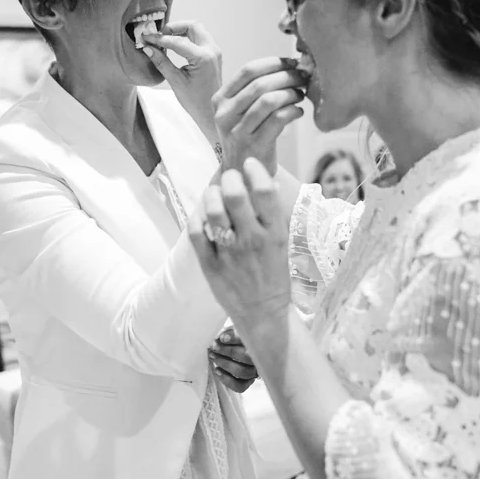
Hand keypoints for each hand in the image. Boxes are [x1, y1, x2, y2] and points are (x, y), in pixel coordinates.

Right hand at [142, 20, 222, 136]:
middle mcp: (212, 51)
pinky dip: (186, 38)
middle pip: (192, 26)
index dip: (159, 38)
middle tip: (158, 35)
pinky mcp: (213, 55)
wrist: (212, 113)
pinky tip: (174, 45)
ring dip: (180, 31)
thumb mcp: (176, 82)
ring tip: (164, 39)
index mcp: (203, 58)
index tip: (146, 37)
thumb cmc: (195, 101)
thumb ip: (161, 62)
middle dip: (173, 27)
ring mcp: (214, 52)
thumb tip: (147, 48)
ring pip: (197, 30)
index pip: (177, 41)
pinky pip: (200, 39)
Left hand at [189, 158, 290, 332]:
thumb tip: (268, 182)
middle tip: (229, 178)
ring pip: (213, 210)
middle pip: (235, 195)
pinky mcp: (211, 265)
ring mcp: (230, 253)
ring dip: (211, 195)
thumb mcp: (282, 243)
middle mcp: (252, 240)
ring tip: (214, 195)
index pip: (265, 191)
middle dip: (229, 178)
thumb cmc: (274, 275)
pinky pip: (197, 232)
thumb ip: (273, 215)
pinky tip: (202, 215)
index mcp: (274, 233)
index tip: (249, 164)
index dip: (255, 170)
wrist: (263, 314)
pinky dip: (197, 218)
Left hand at [209, 327, 257, 392]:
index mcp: (257, 342)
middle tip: (214, 347)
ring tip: (213, 356)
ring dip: (225, 364)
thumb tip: (222, 338)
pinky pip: (239, 386)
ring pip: (242, 372)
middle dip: (227, 351)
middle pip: (247, 357)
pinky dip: (226, 380)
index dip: (234, 339)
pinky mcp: (247, 382)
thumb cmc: (232, 339)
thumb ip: (228, 332)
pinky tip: (217, 370)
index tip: (221, 338)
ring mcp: (254, 371)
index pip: (250, 340)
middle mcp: (258, 358)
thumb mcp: (232, 331)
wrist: (232, 351)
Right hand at [214, 57, 306, 172]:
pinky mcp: (254, 145)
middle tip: (303, 78)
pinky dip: (293, 111)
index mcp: (220, 100)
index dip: (274, 63)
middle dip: (286, 76)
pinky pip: (278, 119)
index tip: (292, 63)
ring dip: (291, 93)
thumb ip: (255, 90)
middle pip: (260, 84)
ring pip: (269, 100)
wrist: (241, 172)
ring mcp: (237, 131)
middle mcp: (224, 114)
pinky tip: (299, 112)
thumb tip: (290, 66)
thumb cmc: (247, 135)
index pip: (248, 70)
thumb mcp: (241, 111)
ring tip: (300, 95)